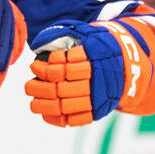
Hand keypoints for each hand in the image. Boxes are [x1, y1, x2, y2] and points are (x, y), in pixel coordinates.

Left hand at [24, 20, 142, 125]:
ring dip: (46, 105)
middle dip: (40, 89)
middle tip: (29, 86)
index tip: (35, 66)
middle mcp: (94, 80)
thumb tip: (39, 45)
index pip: (60, 69)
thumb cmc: (95, 46)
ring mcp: (96, 97)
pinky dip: (60, 119)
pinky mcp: (98, 110)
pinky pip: (77, 120)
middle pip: (60, 89)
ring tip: (34, 102)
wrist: (125, 63)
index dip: (44, 69)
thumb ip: (60, 35)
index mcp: (90, 60)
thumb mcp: (81, 33)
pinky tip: (48, 114)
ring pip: (66, 106)